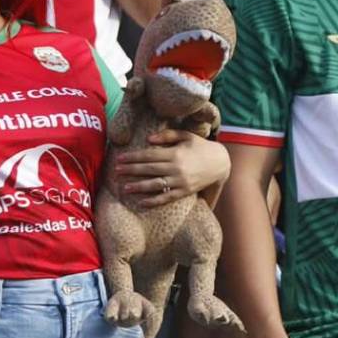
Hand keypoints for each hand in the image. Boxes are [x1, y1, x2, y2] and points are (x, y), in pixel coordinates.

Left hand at [116, 130, 230, 207]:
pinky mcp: (185, 192)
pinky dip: (154, 201)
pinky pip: (166, 198)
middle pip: (148, 169)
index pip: (149, 155)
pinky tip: (142, 202)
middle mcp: (176, 168)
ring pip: (155, 185)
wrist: (221, 163)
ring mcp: (180, 182)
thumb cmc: (200, 147)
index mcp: (175, 153)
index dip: (133, 157)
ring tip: (125, 188)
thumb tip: (148, 139)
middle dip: (131, 170)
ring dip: (139, 187)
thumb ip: (167, 136)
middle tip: (116, 171)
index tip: (120, 158)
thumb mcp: (186, 136)